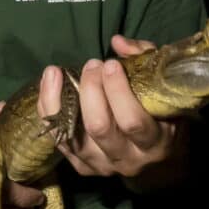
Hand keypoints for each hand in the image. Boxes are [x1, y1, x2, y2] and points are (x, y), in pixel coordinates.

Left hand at [37, 35, 179, 178]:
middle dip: (90, 90)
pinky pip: (58, 139)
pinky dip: (48, 110)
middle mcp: (128, 160)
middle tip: (92, 65)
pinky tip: (48, 85)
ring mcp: (102, 166)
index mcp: (155, 143)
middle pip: (99, 127)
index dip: (117, 90)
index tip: (110, 63)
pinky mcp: (81, 166)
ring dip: (59, 100)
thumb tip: (117, 42)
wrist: (156, 158)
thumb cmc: (160, 113)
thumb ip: (143, 59)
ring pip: (72, 137)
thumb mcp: (161, 86)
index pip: (132, 121)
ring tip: (56, 71)